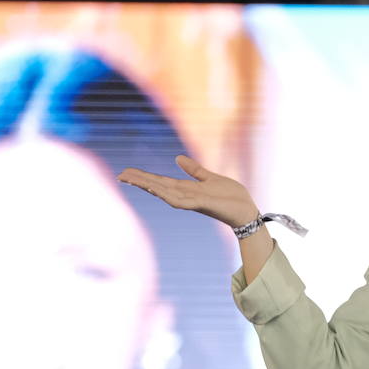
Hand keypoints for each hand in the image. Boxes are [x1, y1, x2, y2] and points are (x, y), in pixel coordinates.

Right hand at [117, 155, 259, 227]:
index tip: (127, 172)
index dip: (144, 177)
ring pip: (165, 193)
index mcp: (187, 189)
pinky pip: (181, 201)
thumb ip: (194, 170)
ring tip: (132, 179)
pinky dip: (168, 195)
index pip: (161, 181)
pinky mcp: (202, 204)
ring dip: (149, 186)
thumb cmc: (231, 196)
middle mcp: (186, 195)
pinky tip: (156, 190)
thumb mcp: (210, 178)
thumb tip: (177, 158)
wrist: (246, 210)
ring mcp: (192, 201)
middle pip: (158, 186)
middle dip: (140, 181)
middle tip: (121, 174)